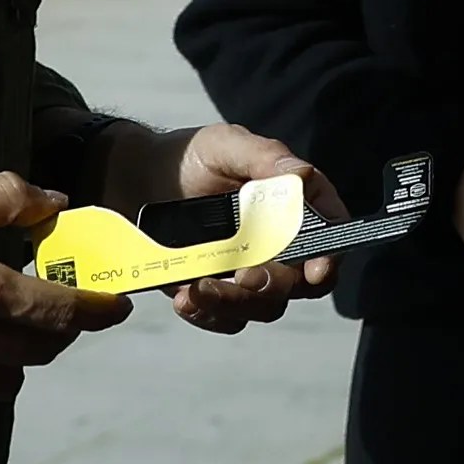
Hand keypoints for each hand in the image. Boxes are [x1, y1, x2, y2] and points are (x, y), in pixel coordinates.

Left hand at [155, 117, 346, 334]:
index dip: (330, 255)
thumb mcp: (225, 145)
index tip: (315, 269)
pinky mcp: (216, 293)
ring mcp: (247, 272)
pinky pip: (225, 318)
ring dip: (235, 304)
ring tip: (196, 288)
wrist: (133, 181)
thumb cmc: (187, 157)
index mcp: (292, 205)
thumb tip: (303, 174)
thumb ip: (265, 157)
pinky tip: (184, 296)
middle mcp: (278, 244)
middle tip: (243, 276)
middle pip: (299, 283)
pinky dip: (208, 313)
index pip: (328, 235)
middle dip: (274, 285)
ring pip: (262, 307)